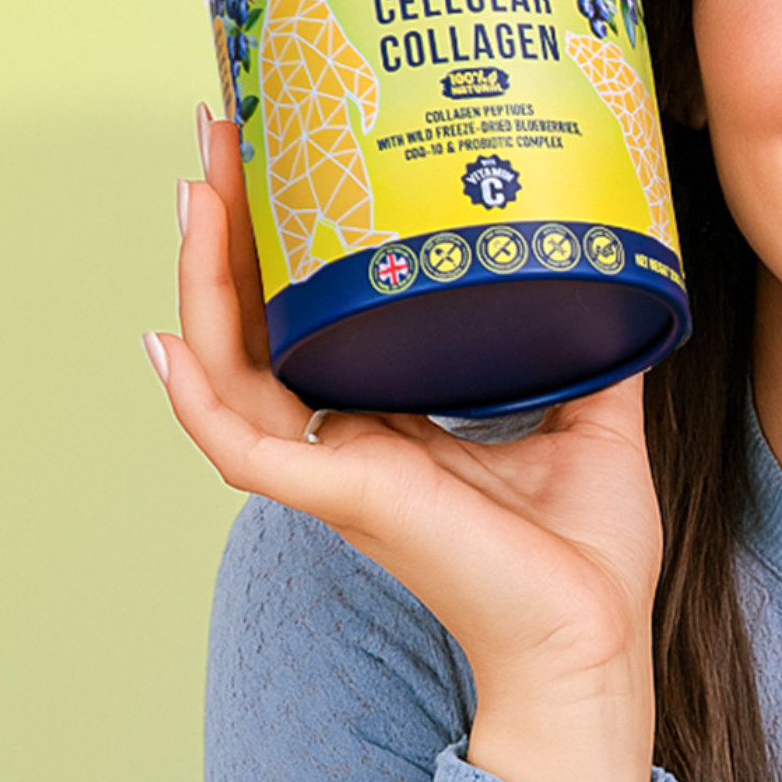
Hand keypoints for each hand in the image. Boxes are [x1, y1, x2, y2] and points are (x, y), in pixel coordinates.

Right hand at [144, 105, 661, 781]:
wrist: (596, 641)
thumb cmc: (587, 559)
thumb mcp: (595, 427)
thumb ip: (590, 356)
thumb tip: (617, 279)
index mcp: (397, 427)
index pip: (319, 326)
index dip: (290, 251)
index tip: (285, 165)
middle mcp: (353, 444)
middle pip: (261, 330)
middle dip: (230, 235)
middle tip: (219, 141)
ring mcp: (340, 473)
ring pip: (233, 371)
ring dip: (203, 282)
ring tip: (192, 193)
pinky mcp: (346, 500)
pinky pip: (241, 448)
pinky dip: (196, 399)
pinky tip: (164, 341)